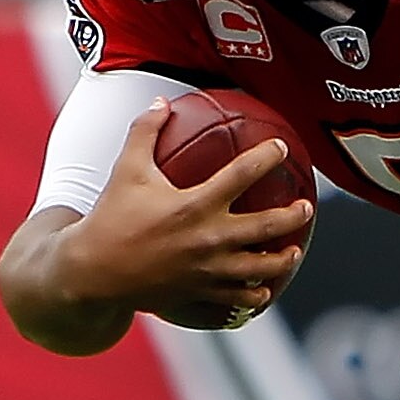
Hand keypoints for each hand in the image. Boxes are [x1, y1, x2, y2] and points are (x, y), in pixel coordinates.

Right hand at [59, 101, 313, 330]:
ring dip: (281, 260)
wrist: (93, 272)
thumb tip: (160, 101)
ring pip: (259, 269)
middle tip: (306, 207)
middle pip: (265, 226)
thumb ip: (144, 132)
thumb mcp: (126, 169)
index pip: (242, 174)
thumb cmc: (110, 217)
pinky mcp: (201, 293)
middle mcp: (208, 239)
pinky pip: (237, 298)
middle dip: (292, 215)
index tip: (281, 148)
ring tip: (293, 251)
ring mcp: (208, 270)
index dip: (266, 157)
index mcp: (194, 205)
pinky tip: (264, 289)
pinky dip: (254, 294)